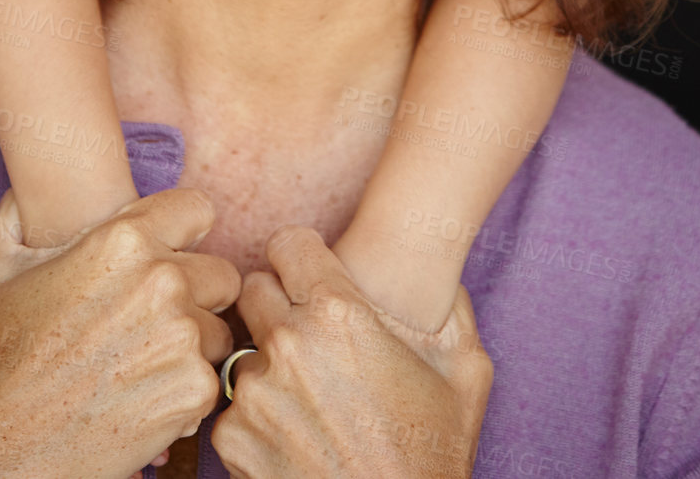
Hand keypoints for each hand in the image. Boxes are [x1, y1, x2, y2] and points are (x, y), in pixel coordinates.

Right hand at [0, 186, 239, 478]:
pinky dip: (185, 391)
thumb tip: (24, 193)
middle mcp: (162, 281)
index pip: (198, 210)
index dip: (183, 234)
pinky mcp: (193, 391)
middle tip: (154, 321)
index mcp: (124, 240)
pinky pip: (211, 379)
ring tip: (143, 364)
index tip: (168, 255)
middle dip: (195, 293)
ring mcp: (183, 338)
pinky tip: (143, 398)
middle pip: (220, 273)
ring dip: (193, 345)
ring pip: (218, 330)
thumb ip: (17, 218)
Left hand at [212, 226, 492, 478]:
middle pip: (254, 287)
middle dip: (278, 302)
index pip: (288, 243)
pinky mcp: (234, 439)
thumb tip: (438, 278)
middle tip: (307, 332)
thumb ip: (450, 310)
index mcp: (339, 313)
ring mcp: (255, 393)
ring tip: (307, 393)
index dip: (303, 258)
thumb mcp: (466, 373)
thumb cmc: (433, 457)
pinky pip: (235, 404)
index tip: (313, 275)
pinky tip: (295, 433)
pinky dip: (258, 413)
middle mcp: (288, 344)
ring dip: (267, 362)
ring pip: (243, 347)